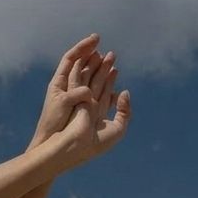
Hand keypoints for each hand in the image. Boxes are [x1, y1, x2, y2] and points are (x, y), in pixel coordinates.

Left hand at [29, 34, 100, 146]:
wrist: (49, 140)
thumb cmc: (53, 122)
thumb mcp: (64, 105)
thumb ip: (77, 93)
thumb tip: (89, 91)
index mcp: (58, 82)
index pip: (71, 57)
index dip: (83, 46)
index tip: (96, 39)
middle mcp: (65, 85)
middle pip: (80, 64)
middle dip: (93, 55)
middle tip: (107, 50)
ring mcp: (73, 95)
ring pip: (87, 75)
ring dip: (99, 67)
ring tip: (111, 60)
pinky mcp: (80, 105)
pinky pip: (92, 89)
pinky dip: (102, 82)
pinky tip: (111, 80)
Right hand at [54, 49, 131, 170]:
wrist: (77, 145)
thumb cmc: (95, 143)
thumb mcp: (118, 129)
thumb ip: (125, 111)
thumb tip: (125, 92)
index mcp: (97, 117)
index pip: (105, 95)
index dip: (111, 82)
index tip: (116, 70)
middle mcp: (89, 107)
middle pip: (98, 84)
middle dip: (104, 69)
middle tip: (111, 55)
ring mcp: (80, 101)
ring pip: (88, 78)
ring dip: (95, 65)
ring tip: (102, 52)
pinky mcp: (72, 96)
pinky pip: (77, 77)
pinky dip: (82, 66)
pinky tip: (89, 56)